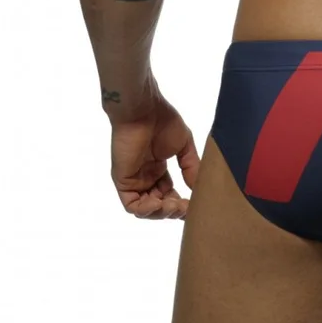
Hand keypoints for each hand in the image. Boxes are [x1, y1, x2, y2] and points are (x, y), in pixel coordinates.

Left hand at [109, 82, 200, 219]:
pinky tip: (160, 204)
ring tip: (176, 206)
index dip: (181, 203)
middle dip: (174, 211)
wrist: (144, 110)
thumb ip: (191, 167)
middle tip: (187, 208)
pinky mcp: (123, 181)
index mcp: (158, 169)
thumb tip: (199, 189)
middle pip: (158, 205)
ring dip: (162, 213)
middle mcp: (145, 177)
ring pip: (145, 209)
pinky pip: (132, 205)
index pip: (169, 194)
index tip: (195, 204)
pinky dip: (146, 210)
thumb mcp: (184, 146)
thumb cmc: (164, 121)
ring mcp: (133, 180)